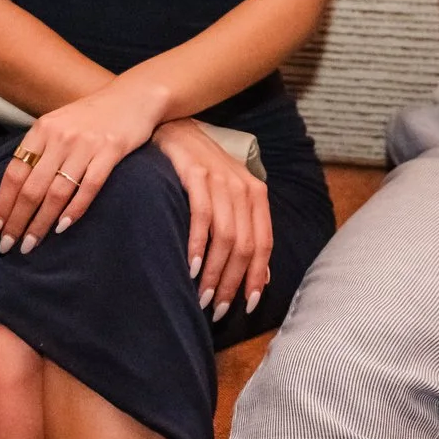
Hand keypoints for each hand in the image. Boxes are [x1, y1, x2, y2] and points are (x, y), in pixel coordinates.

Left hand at [0, 80, 163, 250]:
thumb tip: (17, 188)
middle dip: (17, 220)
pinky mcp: (111, 151)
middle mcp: (60, 137)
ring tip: (31, 244)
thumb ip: (40, 149)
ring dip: (41, 222)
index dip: (3, 203)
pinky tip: (63, 228)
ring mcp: (86, 144)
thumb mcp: (59, 124)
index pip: (14, 173)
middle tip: (8, 245)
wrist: (134, 96)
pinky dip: (75, 210)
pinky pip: (89, 187)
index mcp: (42, 130)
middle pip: (32, 187)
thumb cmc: (93, 115)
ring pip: (57, 192)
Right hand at [153, 120, 271, 323]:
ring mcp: (220, 179)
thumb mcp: (230, 197)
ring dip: (214, 272)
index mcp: (256, 194)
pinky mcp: (196, 174)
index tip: (247, 306)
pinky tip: (191, 267)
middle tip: (217, 310)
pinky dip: (198, 245)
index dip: (256, 277)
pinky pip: (202, 216)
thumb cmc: (201, 171)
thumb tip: (261, 277)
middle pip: (245, 246)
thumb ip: (246, 230)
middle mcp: (244, 187)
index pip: (264, 243)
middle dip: (232, 282)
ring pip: (226, 236)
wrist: (175, 129)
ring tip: (203, 297)